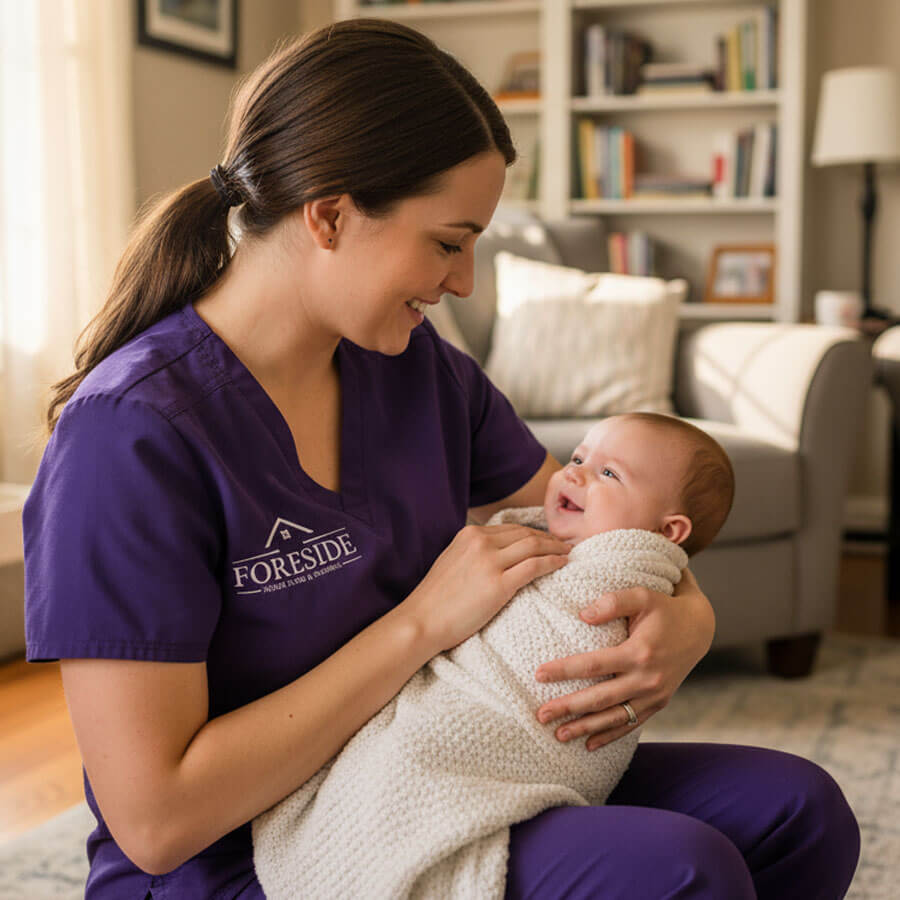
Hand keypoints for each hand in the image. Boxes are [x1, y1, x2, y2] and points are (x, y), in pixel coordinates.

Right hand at [403, 524, 570, 654]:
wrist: (422, 621)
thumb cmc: (436, 599)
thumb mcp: (452, 561)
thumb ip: (473, 552)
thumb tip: (497, 554)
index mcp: (469, 534)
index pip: (510, 529)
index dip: (533, 533)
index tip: (546, 539)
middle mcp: (480, 542)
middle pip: (525, 534)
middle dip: (548, 538)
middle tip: (564, 544)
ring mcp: (490, 562)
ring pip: (533, 546)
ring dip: (555, 548)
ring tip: (568, 553)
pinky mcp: (498, 584)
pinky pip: (534, 566)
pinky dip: (552, 562)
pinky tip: (562, 564)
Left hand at [533, 567, 713, 749]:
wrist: (700, 628)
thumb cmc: (664, 608)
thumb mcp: (642, 596)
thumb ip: (613, 601)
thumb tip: (583, 615)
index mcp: (639, 652)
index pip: (593, 664)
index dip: (564, 670)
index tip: (538, 674)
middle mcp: (647, 679)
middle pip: (600, 698)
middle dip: (568, 708)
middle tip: (540, 715)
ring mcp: (654, 695)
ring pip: (613, 717)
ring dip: (585, 728)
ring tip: (558, 735)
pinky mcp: (658, 704)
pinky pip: (631, 724)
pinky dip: (610, 736)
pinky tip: (589, 744)